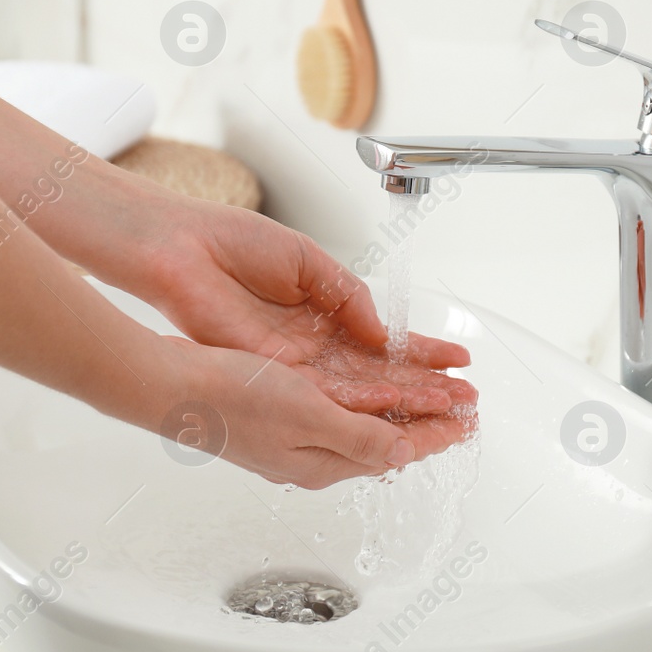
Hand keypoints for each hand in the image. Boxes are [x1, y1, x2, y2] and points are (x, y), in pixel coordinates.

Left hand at [86, 181, 474, 414]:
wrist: (184, 248)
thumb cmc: (233, 243)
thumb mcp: (310, 261)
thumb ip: (350, 296)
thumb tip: (385, 333)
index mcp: (321, 315)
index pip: (381, 345)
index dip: (421, 354)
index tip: (457, 360)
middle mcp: (310, 347)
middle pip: (378, 376)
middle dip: (425, 386)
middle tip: (466, 398)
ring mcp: (293, 364)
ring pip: (359, 392)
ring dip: (405, 400)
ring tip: (448, 409)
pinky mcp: (272, 372)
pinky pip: (326, 391)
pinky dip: (363, 398)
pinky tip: (399, 402)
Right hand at [146, 338, 471, 488]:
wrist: (175, 385)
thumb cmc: (231, 400)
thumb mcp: (308, 416)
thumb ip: (359, 436)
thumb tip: (404, 453)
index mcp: (323, 461)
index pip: (396, 448)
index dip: (437, 432)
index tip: (469, 420)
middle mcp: (314, 452)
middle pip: (388, 437)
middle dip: (430, 421)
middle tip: (466, 407)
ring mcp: (296, 433)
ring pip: (368, 421)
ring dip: (406, 406)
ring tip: (437, 394)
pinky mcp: (281, 411)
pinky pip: (343, 407)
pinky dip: (372, 395)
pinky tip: (377, 387)